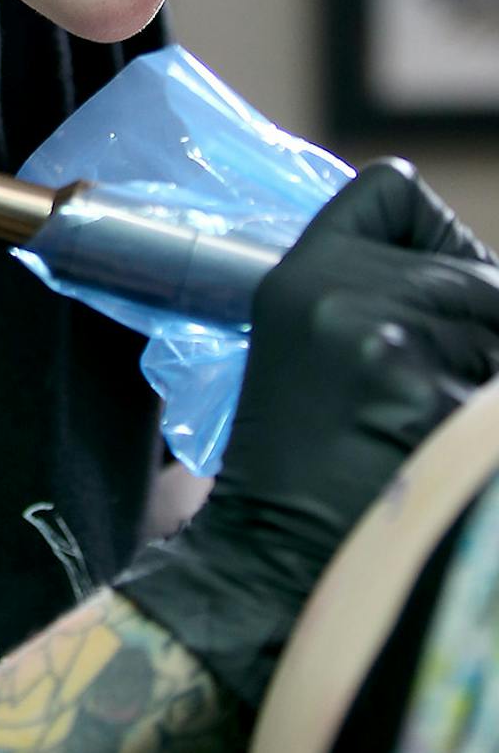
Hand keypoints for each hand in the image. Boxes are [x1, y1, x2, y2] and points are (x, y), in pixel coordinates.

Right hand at [116, 160, 498, 711]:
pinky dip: (482, 430)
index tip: (428, 288)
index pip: (390, 190)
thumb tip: (480, 284)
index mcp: (303, 273)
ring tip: (427, 428)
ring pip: (497, 328)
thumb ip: (380, 294)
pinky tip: (440, 457)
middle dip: (477, 329)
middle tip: (424, 397)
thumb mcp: (310, 344)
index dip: (430, 236)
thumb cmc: (301, 461)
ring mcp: (396, 346)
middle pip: (476, 276)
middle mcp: (347, 293)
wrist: (275, 561)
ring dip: (484, 378)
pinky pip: (491, 400)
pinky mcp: (442, 408)